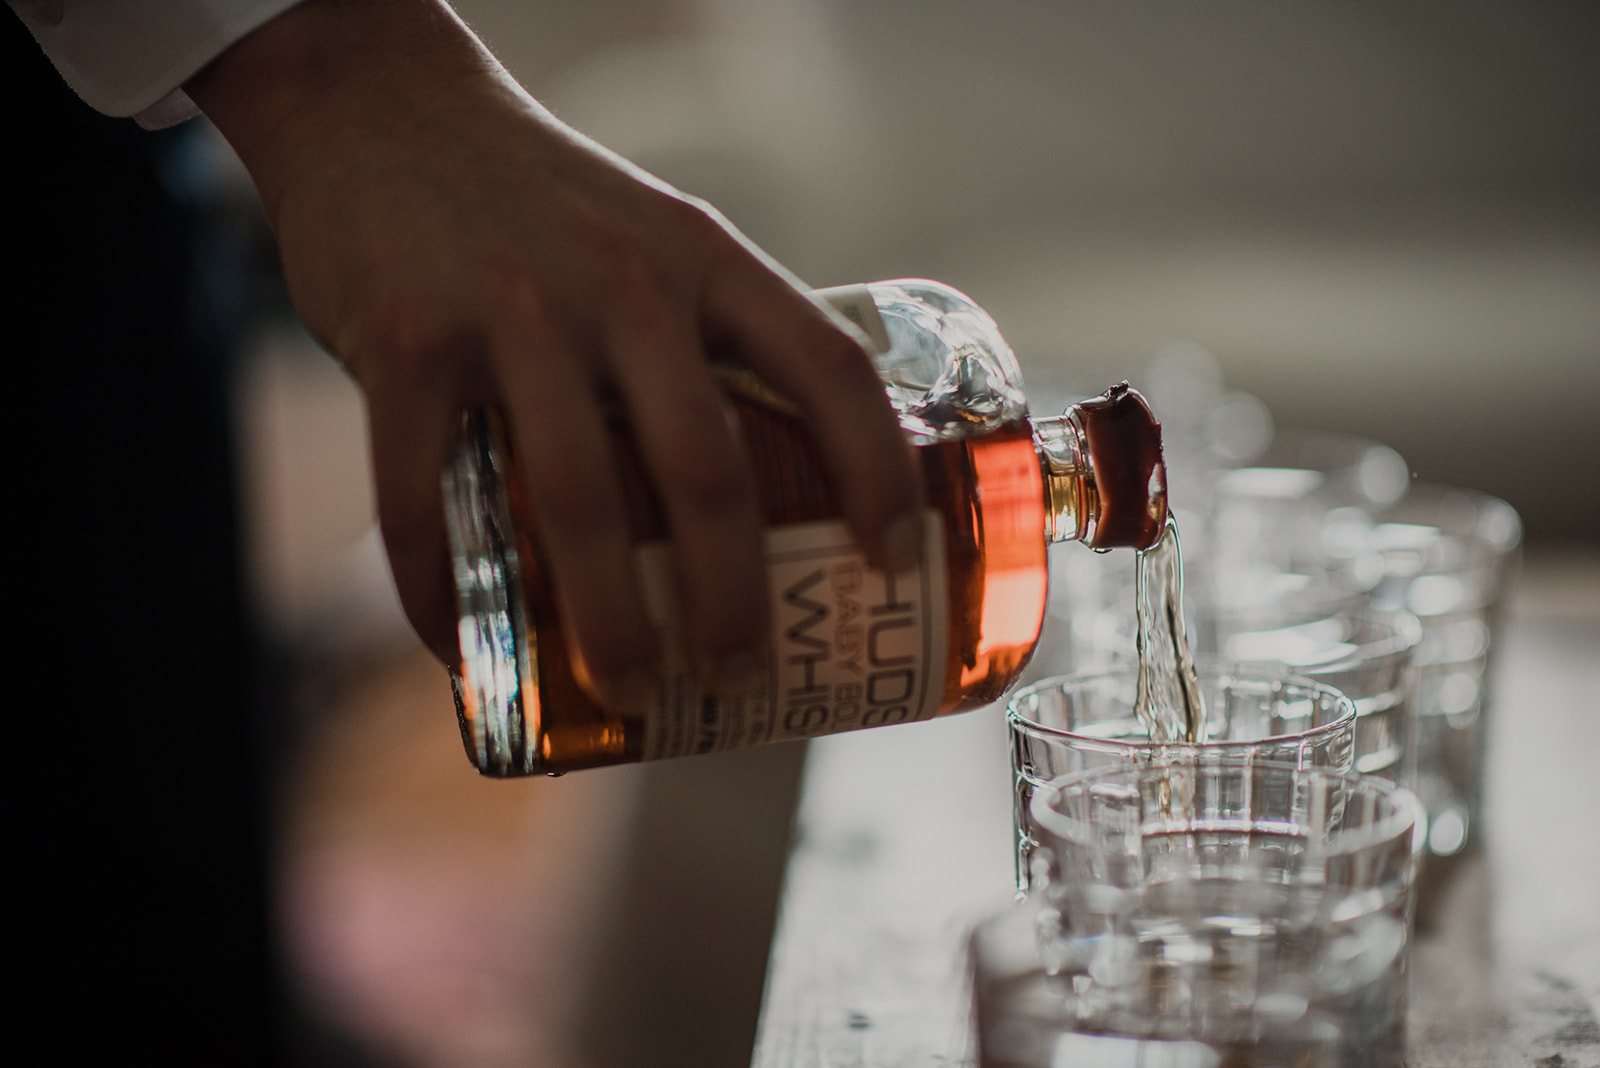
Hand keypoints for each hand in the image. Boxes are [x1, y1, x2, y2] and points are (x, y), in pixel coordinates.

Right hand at [187, 0, 922, 710]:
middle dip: (732, 596)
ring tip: (629, 693)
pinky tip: (456, 650)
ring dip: (608, 619)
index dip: (875, 471)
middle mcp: (622, 282)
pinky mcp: (407, 344)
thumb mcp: (653, 239)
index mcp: (703, 259)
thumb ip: (702, 338)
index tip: (892, 561)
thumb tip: (760, 495)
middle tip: (740, 677)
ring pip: (574, 499)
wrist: (386, 113)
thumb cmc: (542, 207)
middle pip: (703, 468)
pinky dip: (440, 592)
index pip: (824, 366)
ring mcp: (512, 311)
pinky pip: (423, 498)